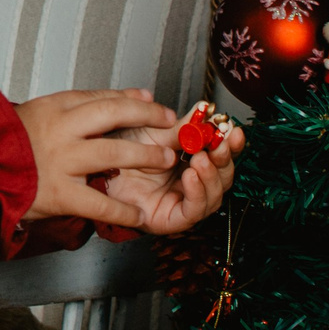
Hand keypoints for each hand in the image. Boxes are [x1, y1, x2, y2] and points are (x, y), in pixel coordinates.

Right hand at [14, 88, 179, 228]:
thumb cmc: (3, 144)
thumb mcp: (36, 113)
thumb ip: (74, 107)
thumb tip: (119, 98)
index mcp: (54, 109)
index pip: (102, 98)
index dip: (133, 100)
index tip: (153, 103)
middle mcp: (61, 131)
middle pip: (114, 114)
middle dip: (148, 117)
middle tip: (170, 124)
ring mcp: (61, 162)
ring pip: (114, 151)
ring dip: (146, 154)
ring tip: (165, 160)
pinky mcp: (59, 193)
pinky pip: (99, 202)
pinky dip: (121, 209)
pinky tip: (137, 213)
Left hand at [101, 122, 246, 235]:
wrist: (95, 171)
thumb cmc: (121, 152)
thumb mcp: (155, 133)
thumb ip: (183, 126)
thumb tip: (205, 109)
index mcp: (191, 160)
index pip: (220, 154)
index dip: (230, 143)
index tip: (233, 129)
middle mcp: (192, 182)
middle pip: (223, 175)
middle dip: (225, 158)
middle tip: (222, 143)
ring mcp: (184, 202)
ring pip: (214, 194)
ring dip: (212, 175)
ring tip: (201, 159)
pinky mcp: (173, 219)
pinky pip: (194, 210)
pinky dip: (197, 193)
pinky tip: (191, 177)